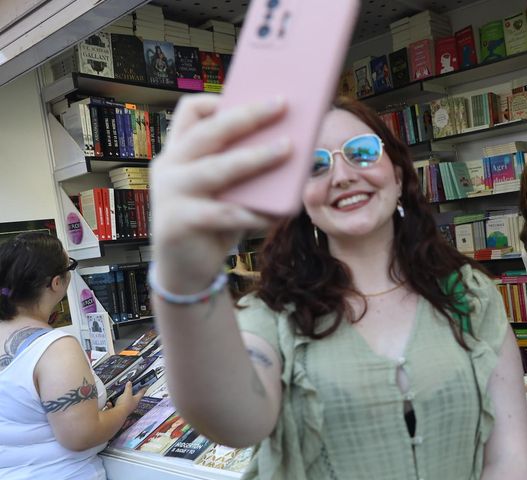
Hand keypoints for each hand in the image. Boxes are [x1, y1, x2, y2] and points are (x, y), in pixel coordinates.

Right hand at [114, 381, 146, 414]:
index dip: (143, 389)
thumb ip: (128, 388)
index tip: (145, 387)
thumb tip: (130, 383)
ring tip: (118, 397)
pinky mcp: (120, 411)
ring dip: (120, 400)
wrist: (117, 415)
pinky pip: (116, 407)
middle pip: (134, 398)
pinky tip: (109, 403)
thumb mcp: (127, 393)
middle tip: (132, 391)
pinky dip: (112, 405)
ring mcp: (126, 408)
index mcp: (136, 400)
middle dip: (132, 395)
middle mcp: (132, 405)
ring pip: (124, 403)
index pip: (141, 393)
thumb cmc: (125, 404)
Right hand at [150, 94, 291, 290]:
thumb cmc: (212, 221)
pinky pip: (226, 214)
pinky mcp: (180, 223)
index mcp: (178, 152)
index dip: (217, 100)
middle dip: (248, 115)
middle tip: (282, 103)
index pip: (189, 112)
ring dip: (257, 157)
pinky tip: (281, 211)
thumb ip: (242, 168)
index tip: (251, 94)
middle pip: (209, 132)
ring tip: (288, 148)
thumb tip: (290, 143)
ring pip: (218, 169)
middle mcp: (169, 167)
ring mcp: (171, 194)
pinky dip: (257, 212)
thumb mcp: (224, 189)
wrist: (184, 270)